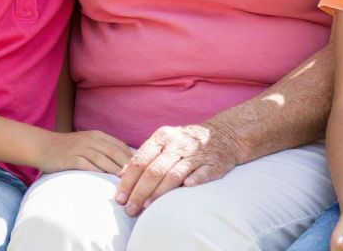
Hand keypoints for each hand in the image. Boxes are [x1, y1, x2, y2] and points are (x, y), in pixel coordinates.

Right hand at [37, 129, 133, 174]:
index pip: (120, 146)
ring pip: (103, 159)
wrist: (43, 146)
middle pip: (114, 152)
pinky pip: (86, 165)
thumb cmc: (68, 148)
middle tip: (138, 180)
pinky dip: (97, 172)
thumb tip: (125, 164)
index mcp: (98, 136)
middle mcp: (91, 140)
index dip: (132, 158)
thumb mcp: (88, 144)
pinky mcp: (70, 158)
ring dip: (115, 171)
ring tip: (125, 183)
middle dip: (127, 166)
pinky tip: (104, 181)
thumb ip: (104, 150)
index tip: (143, 170)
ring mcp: (80, 148)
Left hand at [114, 122, 243, 215]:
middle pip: (154, 170)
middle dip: (139, 192)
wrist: (224, 134)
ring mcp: (196, 153)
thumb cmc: (186, 142)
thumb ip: (143, 157)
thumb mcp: (163, 142)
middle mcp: (178, 144)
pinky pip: (202, 173)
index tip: (119, 198)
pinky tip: (186, 188)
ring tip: (146, 207)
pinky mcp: (213, 163)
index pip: (140, 161)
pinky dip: (194, 181)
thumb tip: (121, 175)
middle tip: (130, 209)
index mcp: (163, 137)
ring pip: (174, 174)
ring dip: (159, 192)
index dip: (128, 181)